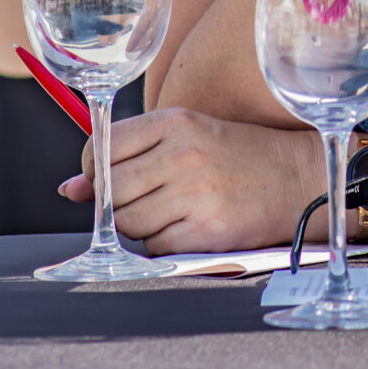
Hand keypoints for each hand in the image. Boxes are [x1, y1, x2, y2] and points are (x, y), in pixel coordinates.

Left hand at [59, 108, 321, 253]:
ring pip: (128, 223)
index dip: (94, 171)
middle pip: (111, 190)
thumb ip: (129, 155)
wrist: (298, 178)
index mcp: (175, 121)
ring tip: (170, 211)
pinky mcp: (207, 230)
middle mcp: (182, 154)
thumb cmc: (237, 155)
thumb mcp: (188, 136)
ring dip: (139, 225)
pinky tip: (187, 227)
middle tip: (144, 199)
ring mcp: (195, 193)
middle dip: (116, 202)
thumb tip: (70, 190)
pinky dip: (162, 244)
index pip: (100, 148)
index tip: (109, 179)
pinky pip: (155, 247)